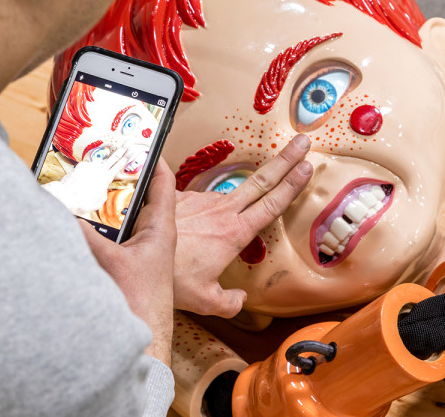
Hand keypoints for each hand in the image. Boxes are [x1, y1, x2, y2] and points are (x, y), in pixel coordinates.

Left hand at [42, 145, 131, 213]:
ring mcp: (89, 166)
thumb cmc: (82, 201)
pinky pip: (85, 170)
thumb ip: (103, 191)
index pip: (119, 165)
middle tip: (128, 142)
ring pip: (96, 166)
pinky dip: (84, 176)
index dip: (127, 157)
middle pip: (114, 157)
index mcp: (106, 178)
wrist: (65, 197)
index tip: (132, 150)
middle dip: (122, 149)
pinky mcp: (80, 166)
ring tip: (90, 182)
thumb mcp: (99, 200)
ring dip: (95, 171)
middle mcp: (98, 169)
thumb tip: (102, 187)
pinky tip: (80, 183)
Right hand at [78, 160, 176, 365]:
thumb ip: (85, 237)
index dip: (154, 159)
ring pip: (125, 215)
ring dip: (108, 203)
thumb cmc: (141, 303)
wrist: (144, 337)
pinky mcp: (129, 260)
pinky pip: (115, 234)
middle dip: (122, 178)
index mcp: (162, 227)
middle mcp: (154, 233)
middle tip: (102, 161)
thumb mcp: (111, 263)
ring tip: (88, 185)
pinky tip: (80, 222)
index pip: (163, 183)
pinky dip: (100, 225)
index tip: (140, 141)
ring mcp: (141, 247)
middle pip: (139, 195)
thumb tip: (60, 213)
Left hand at [173, 134, 312, 317]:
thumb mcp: (206, 300)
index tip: (307, 166)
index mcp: (235, 233)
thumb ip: (229, 302)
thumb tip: (239, 300)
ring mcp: (201, 201)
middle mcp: (221, 211)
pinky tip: (186, 231)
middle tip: (301, 143)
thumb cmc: (171, 281)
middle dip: (285, 160)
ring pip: (227, 196)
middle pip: (262, 180)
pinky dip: (197, 214)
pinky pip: (196, 202)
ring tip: (210, 230)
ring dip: (231, 201)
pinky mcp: (180, 197)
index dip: (292, 184)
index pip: (272, 203)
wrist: (137, 259)